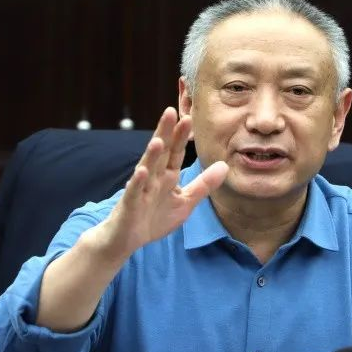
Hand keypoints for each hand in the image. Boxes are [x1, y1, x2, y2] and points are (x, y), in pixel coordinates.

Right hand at [86, 107, 227, 259]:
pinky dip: (138, 182)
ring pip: (146, 168)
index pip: (175, 153)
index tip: (188, 118)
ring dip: (152, 154)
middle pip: (160, 153)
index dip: (180, 136)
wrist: (127, 239)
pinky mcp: (130, 204)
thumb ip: (203, 184)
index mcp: (166, 176)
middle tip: (171, 112)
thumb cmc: (154, 218)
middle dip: (165, 134)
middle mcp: (153, 178)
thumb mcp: (186, 201)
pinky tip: (142, 172)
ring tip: (158, 140)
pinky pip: (134, 192)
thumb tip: (225, 166)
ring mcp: (140, 189)